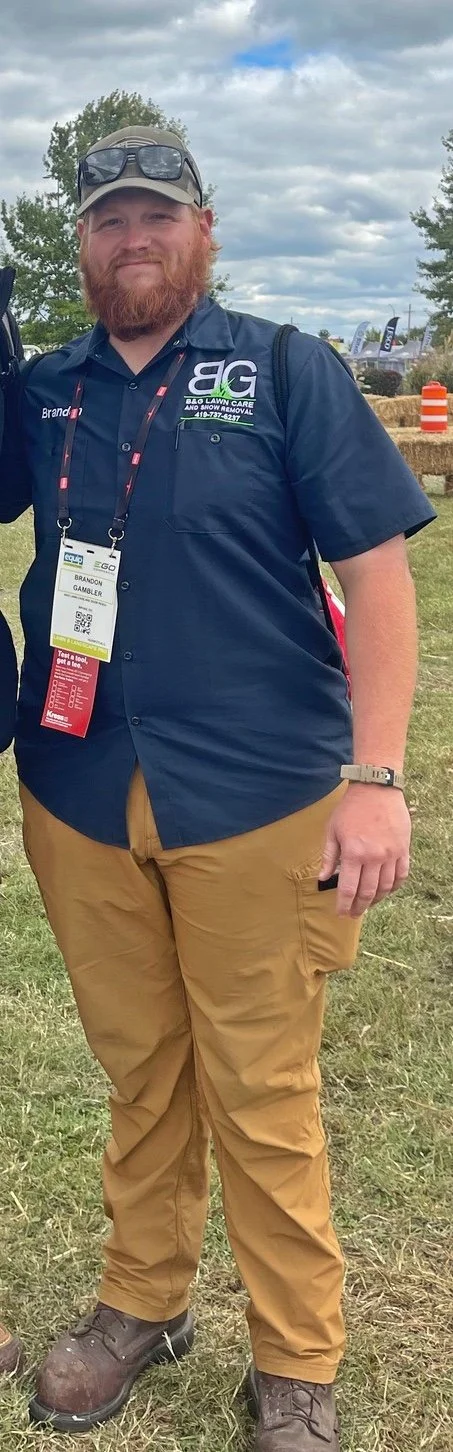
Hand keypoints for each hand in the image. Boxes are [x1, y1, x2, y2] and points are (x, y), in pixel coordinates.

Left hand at [319, 784, 410, 917]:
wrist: (376, 789)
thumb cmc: (351, 808)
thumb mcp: (332, 830)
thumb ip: (328, 857)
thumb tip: (322, 878)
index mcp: (353, 853)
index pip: (348, 889)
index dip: (344, 905)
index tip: (341, 913)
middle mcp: (374, 857)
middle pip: (367, 893)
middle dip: (359, 907)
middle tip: (353, 913)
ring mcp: (391, 855)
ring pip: (385, 887)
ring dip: (376, 900)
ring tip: (368, 904)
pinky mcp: (403, 850)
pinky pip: (401, 875)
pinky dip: (394, 887)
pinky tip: (386, 890)